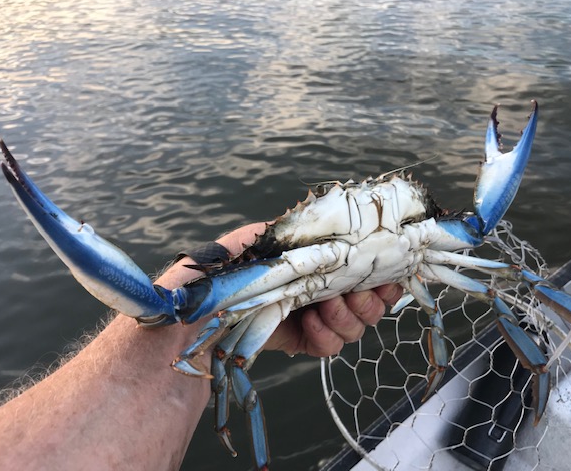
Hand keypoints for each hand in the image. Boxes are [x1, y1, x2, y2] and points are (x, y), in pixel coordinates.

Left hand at [157, 222, 401, 357]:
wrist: (183, 326)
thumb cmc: (210, 278)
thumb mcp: (244, 245)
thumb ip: (283, 235)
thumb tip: (323, 223)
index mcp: (305, 260)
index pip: (357, 263)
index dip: (380, 269)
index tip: (387, 271)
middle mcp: (313, 286)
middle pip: (367, 297)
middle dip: (370, 298)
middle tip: (354, 294)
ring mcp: (307, 316)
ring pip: (355, 323)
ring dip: (349, 317)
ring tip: (326, 310)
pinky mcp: (297, 343)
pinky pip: (331, 345)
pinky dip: (328, 338)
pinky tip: (310, 327)